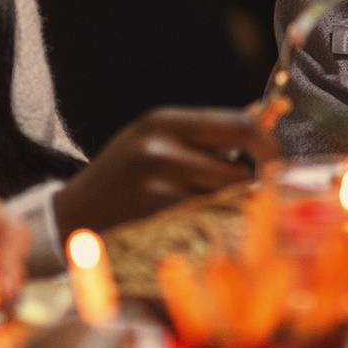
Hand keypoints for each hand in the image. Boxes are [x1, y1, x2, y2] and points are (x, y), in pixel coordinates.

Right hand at [58, 106, 263, 233]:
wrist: (69, 219)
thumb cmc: (123, 179)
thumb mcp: (156, 142)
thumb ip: (207, 136)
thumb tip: (269, 117)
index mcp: (164, 122)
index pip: (241, 125)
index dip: (270, 147)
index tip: (277, 165)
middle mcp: (161, 149)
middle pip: (239, 171)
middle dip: (252, 188)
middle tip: (252, 197)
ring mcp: (157, 188)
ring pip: (226, 203)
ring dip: (231, 211)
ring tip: (207, 212)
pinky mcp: (155, 222)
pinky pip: (205, 227)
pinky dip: (209, 231)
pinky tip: (188, 230)